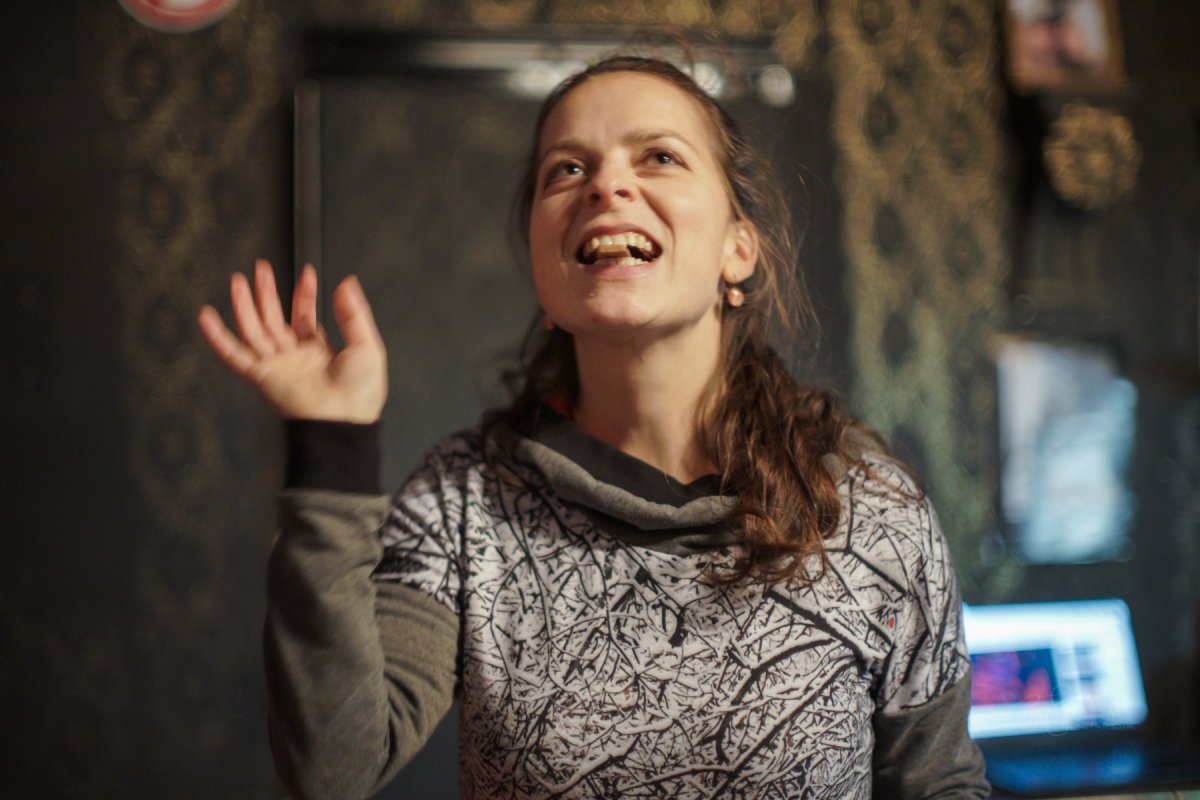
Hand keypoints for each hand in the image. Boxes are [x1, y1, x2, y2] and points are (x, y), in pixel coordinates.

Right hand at [198, 259, 387, 422]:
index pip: (304, 317)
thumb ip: (353, 314)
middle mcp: (294, 358)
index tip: (307, 273)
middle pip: (274, 320)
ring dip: (244, 306)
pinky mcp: (261, 377)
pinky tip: (206, 317)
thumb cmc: (361, 391)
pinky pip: (234, 356)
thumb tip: (346, 283)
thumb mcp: (366, 345)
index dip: (304, 295)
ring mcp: (276, 367)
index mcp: (319, 352)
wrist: (344, 420)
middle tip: (261, 268)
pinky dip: (218, 338)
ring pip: (253, 331)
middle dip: (267, 294)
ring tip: (238, 280)